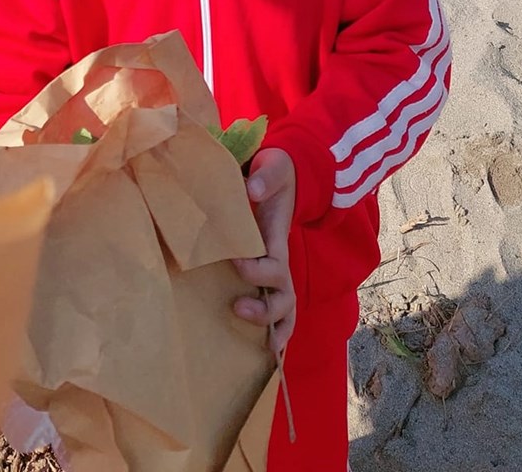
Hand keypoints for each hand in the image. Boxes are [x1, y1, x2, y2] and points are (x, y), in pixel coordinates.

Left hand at [233, 147, 296, 351]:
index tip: (236, 261)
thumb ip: (265, 176)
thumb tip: (251, 188)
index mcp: (277, 239)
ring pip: (285, 308)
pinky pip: (274, 305)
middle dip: (266, 309)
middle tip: (238, 307)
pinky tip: (263, 353)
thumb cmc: (274, 173)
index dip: (259, 271)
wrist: (283, 175)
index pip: (276, 265)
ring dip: (274, 327)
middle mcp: (278, 259)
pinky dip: (274, 330)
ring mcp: (274, 269)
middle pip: (284, 296)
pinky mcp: (263, 272)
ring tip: (263, 346)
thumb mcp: (273, 168)